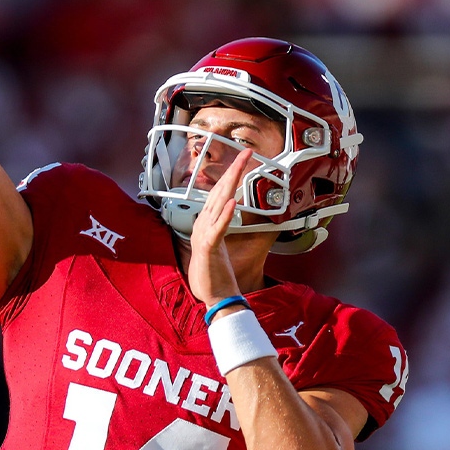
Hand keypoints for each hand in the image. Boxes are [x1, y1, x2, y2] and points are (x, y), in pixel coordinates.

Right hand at [187, 148, 250, 308]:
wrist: (213, 298)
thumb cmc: (214, 275)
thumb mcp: (214, 247)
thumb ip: (217, 229)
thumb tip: (222, 217)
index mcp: (207, 223)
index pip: (220, 193)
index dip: (231, 174)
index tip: (243, 158)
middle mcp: (204, 224)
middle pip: (219, 191)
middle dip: (233, 170)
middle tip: (245, 152)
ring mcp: (205, 234)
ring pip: (218, 203)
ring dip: (230, 183)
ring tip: (239, 166)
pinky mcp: (208, 248)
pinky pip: (218, 228)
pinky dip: (225, 214)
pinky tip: (232, 201)